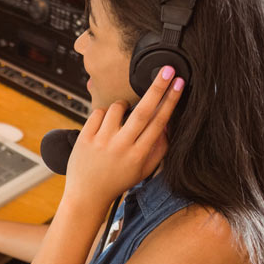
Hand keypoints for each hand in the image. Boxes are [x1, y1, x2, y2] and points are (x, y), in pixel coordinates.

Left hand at [65, 66, 184, 206]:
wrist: (87, 194)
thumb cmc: (118, 180)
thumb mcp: (144, 170)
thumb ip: (159, 148)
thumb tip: (167, 122)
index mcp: (139, 154)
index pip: (158, 122)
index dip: (170, 101)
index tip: (178, 83)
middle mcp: (121, 146)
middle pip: (142, 111)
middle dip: (157, 88)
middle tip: (166, 69)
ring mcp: (102, 141)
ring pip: (118, 108)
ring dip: (122, 106)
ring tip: (121, 118)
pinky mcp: (85, 137)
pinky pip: (98, 112)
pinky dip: (104, 114)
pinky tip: (105, 127)